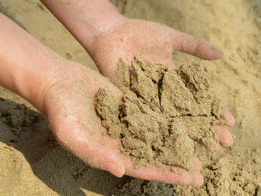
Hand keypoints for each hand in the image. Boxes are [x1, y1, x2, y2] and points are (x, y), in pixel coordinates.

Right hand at [40, 60, 207, 184]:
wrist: (58, 81)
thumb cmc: (60, 111)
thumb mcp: (73, 135)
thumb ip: (96, 154)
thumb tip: (121, 170)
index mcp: (111, 152)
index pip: (144, 167)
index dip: (168, 173)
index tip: (191, 179)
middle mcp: (122, 139)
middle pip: (156, 153)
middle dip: (178, 162)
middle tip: (202, 169)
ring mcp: (128, 120)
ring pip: (158, 132)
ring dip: (178, 139)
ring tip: (201, 144)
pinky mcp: (130, 102)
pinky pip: (153, 110)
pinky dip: (169, 114)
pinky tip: (186, 116)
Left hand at [87, 17, 234, 147]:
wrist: (112, 32)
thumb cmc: (141, 33)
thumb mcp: (171, 38)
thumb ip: (195, 46)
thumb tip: (221, 54)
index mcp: (175, 80)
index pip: (199, 99)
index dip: (214, 111)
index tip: (231, 123)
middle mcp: (163, 94)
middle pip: (188, 115)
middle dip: (207, 129)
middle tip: (225, 144)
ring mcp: (148, 99)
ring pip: (171, 121)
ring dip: (188, 135)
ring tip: (204, 149)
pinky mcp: (131, 101)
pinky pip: (146, 117)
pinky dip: (158, 130)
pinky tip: (170, 143)